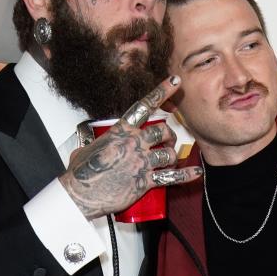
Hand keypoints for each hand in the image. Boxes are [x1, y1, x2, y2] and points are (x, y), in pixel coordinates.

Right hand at [59, 76, 200, 217]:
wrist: (81, 194)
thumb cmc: (81, 173)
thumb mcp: (86, 148)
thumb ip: (98, 143)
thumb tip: (95, 146)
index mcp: (120, 131)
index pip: (145, 106)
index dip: (162, 91)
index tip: (175, 81)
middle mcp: (134, 144)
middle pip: (162, 131)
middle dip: (169, 135)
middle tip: (167, 141)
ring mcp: (141, 162)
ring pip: (169, 153)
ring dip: (172, 156)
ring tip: (170, 160)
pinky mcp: (145, 181)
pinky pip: (171, 177)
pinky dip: (186, 175)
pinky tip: (195, 172)